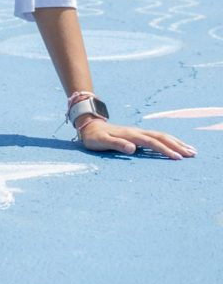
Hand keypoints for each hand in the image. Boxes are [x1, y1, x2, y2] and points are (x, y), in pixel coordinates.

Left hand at [77, 117, 196, 159]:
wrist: (89, 126)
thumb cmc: (94, 137)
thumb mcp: (102, 141)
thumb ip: (117, 144)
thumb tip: (132, 149)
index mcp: (131, 135)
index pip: (152, 142)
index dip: (165, 150)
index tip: (177, 157)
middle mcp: (137, 132)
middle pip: (162, 137)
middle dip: (177, 145)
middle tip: (192, 154)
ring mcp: (139, 132)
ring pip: (162, 136)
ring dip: (176, 142)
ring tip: (190, 149)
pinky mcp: (138, 135)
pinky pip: (157, 137)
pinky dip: (169, 140)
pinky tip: (176, 145)